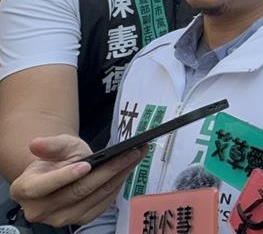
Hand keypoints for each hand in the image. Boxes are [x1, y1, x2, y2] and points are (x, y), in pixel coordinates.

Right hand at [10, 135, 143, 226]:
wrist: (60, 172)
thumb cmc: (56, 158)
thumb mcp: (56, 146)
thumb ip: (50, 145)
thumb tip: (36, 144)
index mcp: (25, 190)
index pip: (43, 186)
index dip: (65, 176)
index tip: (86, 165)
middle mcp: (40, 210)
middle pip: (78, 191)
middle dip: (107, 170)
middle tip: (130, 153)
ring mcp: (61, 218)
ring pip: (95, 197)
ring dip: (119, 176)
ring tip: (136, 156)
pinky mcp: (81, 220)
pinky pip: (103, 203)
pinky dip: (117, 185)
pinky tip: (128, 170)